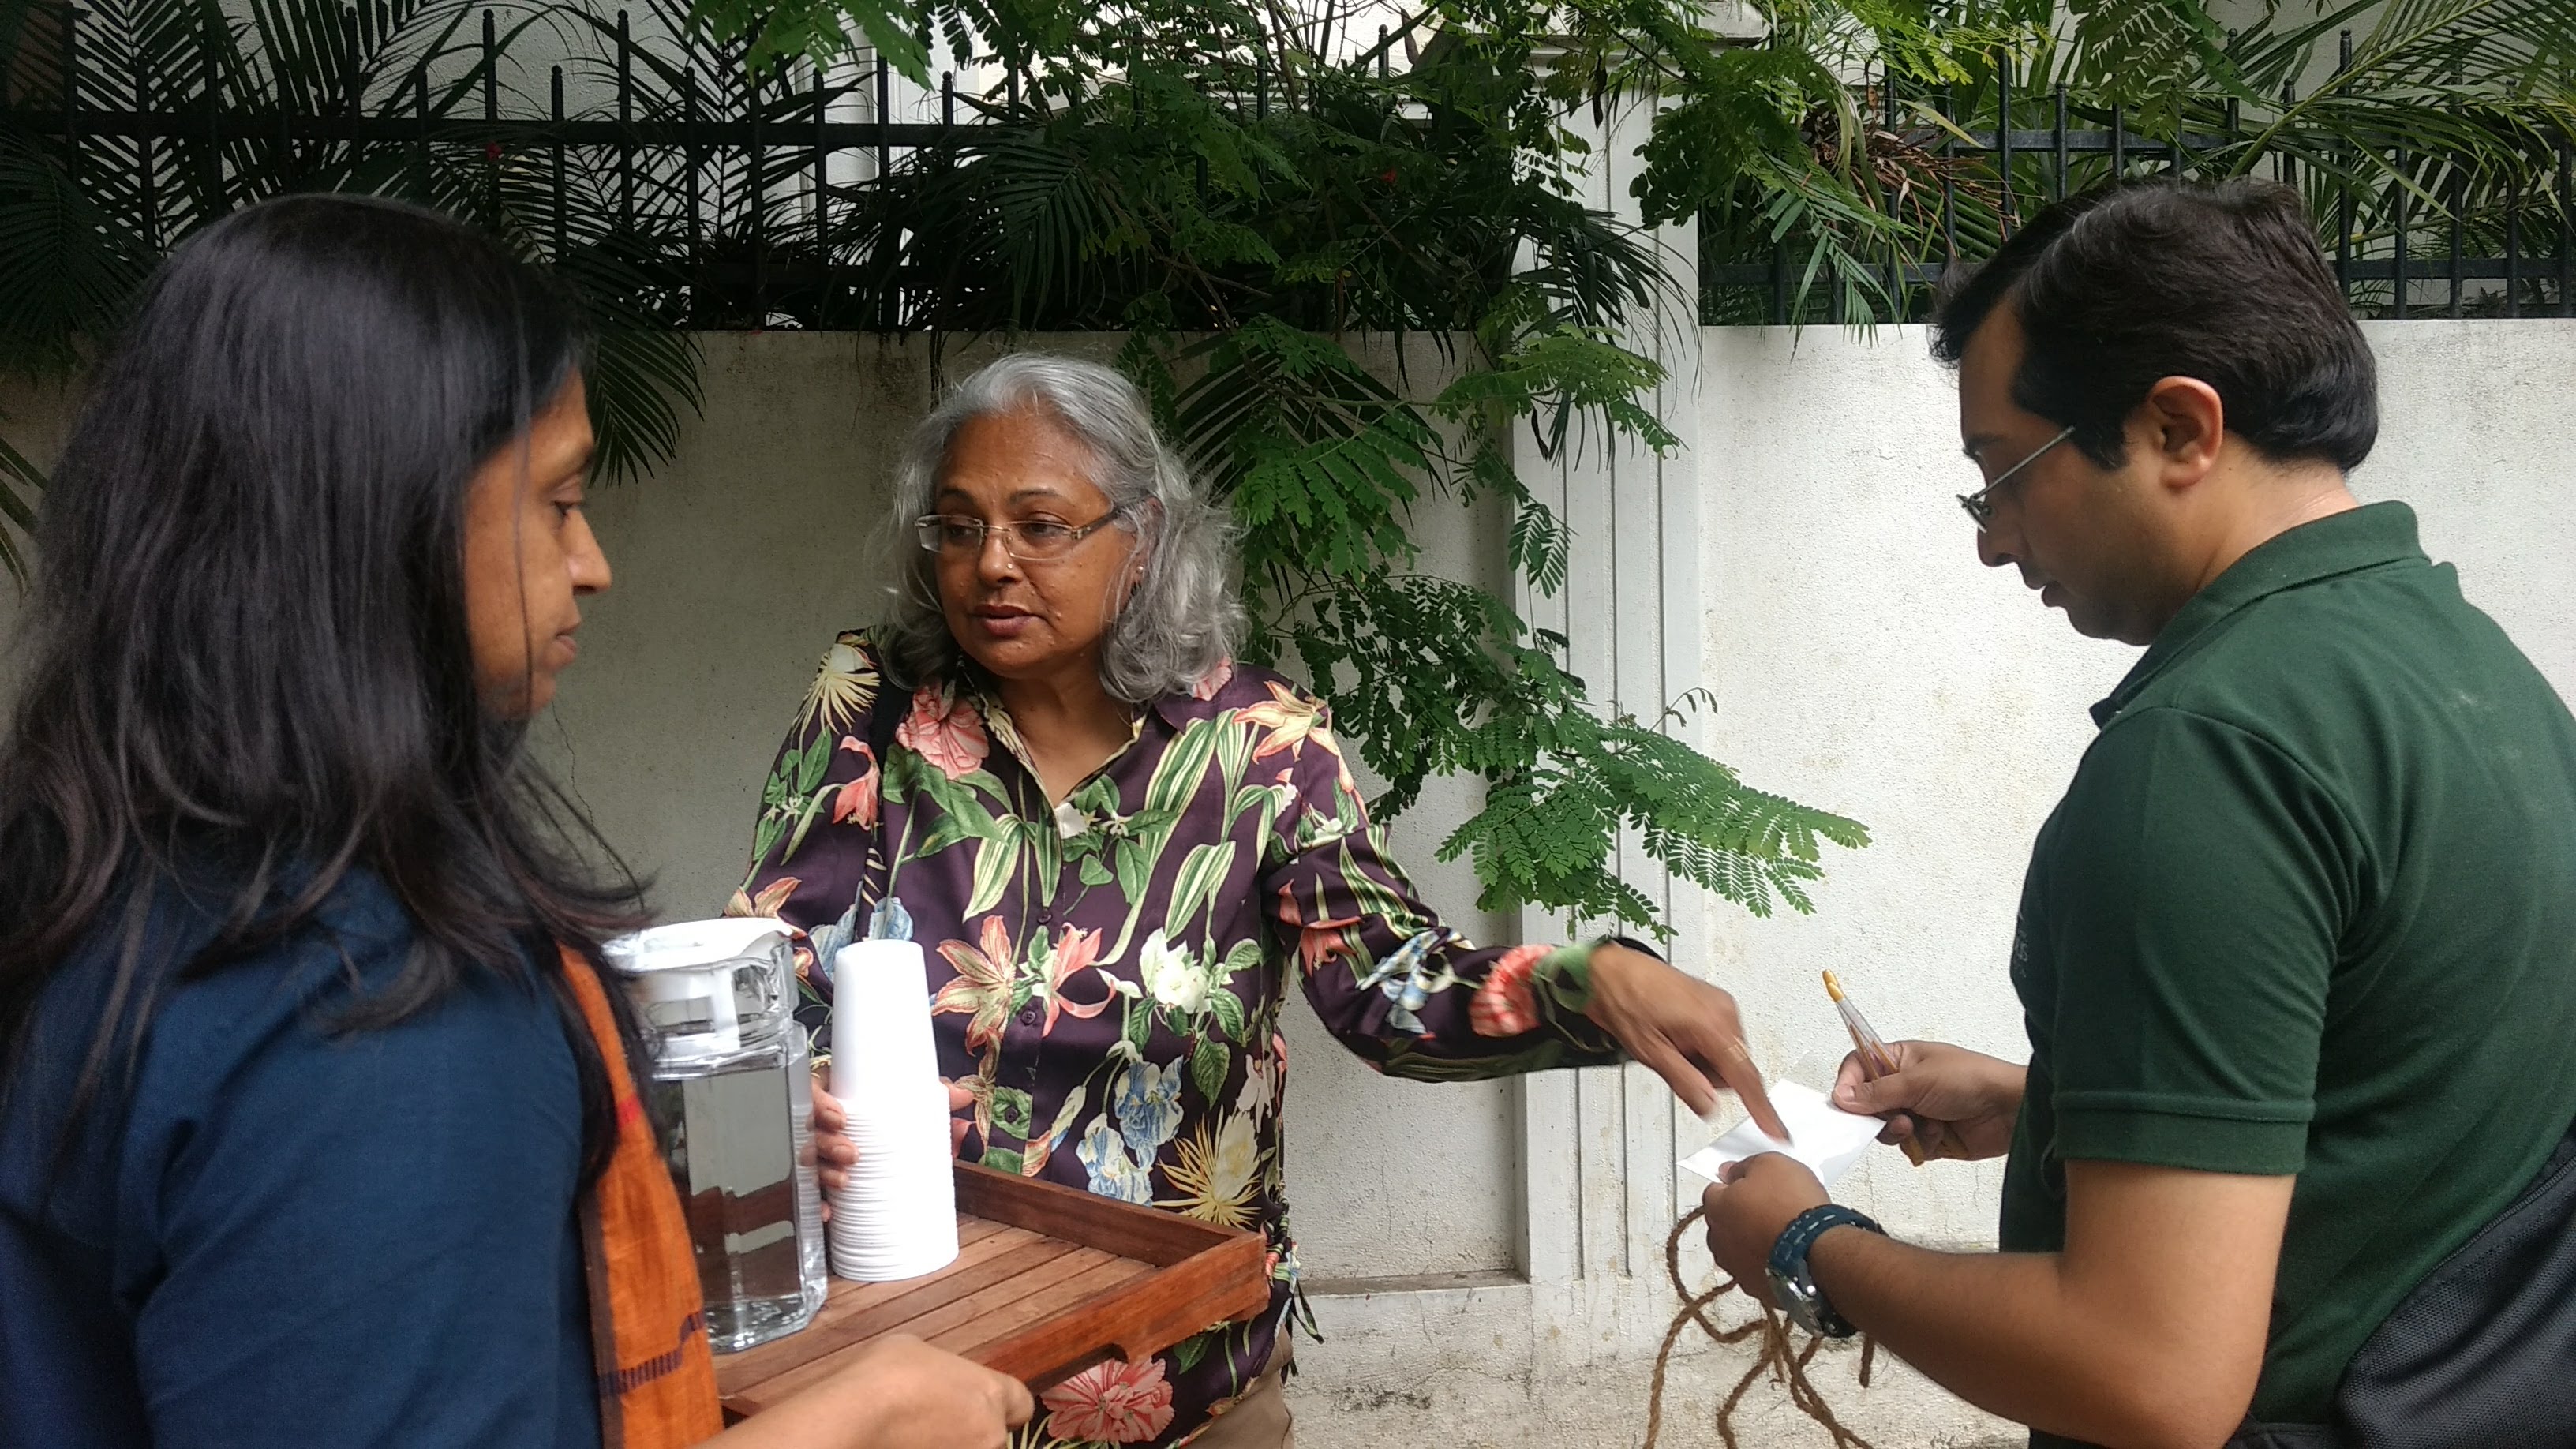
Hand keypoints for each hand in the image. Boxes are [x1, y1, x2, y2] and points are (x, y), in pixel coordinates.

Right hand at [721, 1333, 1032, 1448]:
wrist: (858, 1414)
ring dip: (955, 1443)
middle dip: (974, 1429)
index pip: (1021, 1405)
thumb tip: (940, 1377)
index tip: (984, 1406)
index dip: (1003, 1404)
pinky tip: (909, 1443)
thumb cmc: (887, 1374)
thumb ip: (946, 1370)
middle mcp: (989, 1432)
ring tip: (919, 1434)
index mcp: (991, 1392)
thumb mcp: (921, 1350)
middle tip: (941, 1421)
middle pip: (995, 1434)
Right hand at [809, 1077, 975, 1218]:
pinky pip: (811, 1193)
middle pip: (810, 1131)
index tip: (841, 1117)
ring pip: (808, 1161)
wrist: (884, 1149)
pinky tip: (828, 1213)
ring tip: (844, 1180)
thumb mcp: (908, 1106)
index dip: (821, 1105)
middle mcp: (821, 1126)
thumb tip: (964, 1097)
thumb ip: (933, 1100)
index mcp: (837, 1098)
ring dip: (824, 1172)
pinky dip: (818, 1204)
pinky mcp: (818, 1181)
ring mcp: (817, 1155)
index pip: (815, 1093)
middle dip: (827, 1143)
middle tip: (852, 1154)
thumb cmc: (887, 1120)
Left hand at [1584, 944, 1788, 1140]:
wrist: (1610, 971)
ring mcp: (1721, 1004)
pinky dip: (1701, 1047)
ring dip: (1702, 1061)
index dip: (1761, 1108)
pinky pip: (1719, 1040)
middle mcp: (1724, 1010)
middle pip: (1734, 1069)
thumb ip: (1685, 1082)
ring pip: (1726, 1056)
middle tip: (1673, 1060)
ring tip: (1670, 1044)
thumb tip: (1709, 1107)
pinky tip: (1675, 1036)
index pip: (1744, 1076)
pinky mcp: (1714, 1003)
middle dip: (1707, 1075)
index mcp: (1712, 1023)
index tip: (1776, 1130)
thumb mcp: (1650, 1052)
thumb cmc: (1624, 1000)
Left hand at [1699, 1154, 1828, 1298]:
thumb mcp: (1771, 1164)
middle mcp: (1720, 1242)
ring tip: (1781, 1233)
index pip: (1713, 1191)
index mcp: (1717, 1208)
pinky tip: (1787, 1255)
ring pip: (1739, 1251)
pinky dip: (1768, 1264)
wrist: (1818, 1251)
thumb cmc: (1793, 1207)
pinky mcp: (1758, 1289)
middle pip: (1723, 1223)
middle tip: (1769, 1208)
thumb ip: (1744, 1166)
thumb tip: (1732, 1171)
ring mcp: (1737, 1269)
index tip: (1751, 1184)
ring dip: (1753, 1242)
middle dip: (1740, 1216)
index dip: (1734, 1185)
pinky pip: (1759, 1271)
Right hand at [1832, 1040, 2025, 1161]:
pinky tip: (1940, 1134)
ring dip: (1902, 1131)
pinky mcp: (1930, 1136)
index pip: (1858, 1067)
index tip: (1845, 1102)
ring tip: (1922, 1126)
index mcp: (1900, 1059)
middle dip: (1879, 1115)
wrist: (2010, 1110)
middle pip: (1868, 1104)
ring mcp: (1918, 1111)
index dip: (1848, 1084)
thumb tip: (1843, 1097)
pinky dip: (1921, 1144)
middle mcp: (1905, 1085)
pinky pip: (1908, 1147)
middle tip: (1894, 1117)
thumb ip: (1877, 1091)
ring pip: (1887, 1129)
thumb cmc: (1972, 1079)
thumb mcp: (1918, 1080)